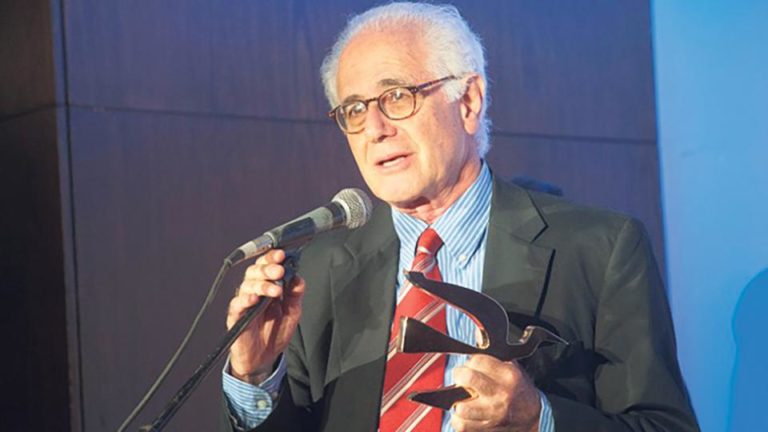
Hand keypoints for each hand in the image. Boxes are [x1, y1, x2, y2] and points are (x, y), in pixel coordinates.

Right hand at [227, 249, 305, 383]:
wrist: (263, 358)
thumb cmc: (275, 333)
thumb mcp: (292, 312)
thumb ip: (295, 295)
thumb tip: (298, 278)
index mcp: (267, 286)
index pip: (267, 266)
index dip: (272, 258)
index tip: (282, 255)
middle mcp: (254, 291)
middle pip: (254, 271)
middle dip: (267, 268)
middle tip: (279, 271)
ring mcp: (244, 303)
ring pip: (247, 285)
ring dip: (261, 284)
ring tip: (275, 290)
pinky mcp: (236, 317)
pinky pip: (237, 304)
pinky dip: (245, 300)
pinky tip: (254, 299)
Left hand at [451, 355, 540, 431]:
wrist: (534, 417)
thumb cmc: (519, 389)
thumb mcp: (512, 368)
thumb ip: (493, 356)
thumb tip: (477, 334)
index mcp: (508, 375)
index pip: (477, 360)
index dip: (471, 361)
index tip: (471, 365)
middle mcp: (500, 394)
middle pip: (467, 377)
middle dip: (459, 376)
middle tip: (462, 378)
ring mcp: (493, 413)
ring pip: (460, 406)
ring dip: (458, 402)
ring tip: (465, 398)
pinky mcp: (487, 428)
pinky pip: (461, 424)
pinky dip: (459, 420)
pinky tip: (466, 414)